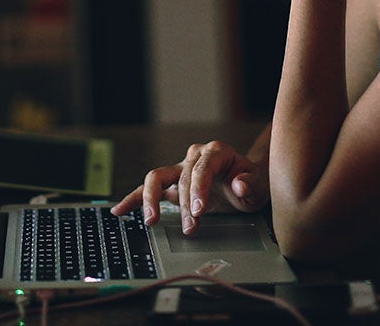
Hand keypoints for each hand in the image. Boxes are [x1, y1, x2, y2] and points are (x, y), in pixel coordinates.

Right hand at [111, 140, 268, 234]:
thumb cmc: (250, 183)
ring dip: (152, 200)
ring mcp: (180, 169)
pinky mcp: (170, 184)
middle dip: (184, 205)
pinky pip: (147, 189)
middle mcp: (194, 156)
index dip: (198, 189)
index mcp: (216, 152)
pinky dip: (133, 199)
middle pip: (181, 178)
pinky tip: (120, 211)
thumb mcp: (259, 186)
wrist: (245, 185)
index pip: (201, 168)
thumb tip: (238, 185)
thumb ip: (251, 184)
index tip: (198, 211)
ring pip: (156, 178)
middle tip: (190, 227)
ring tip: (151, 220)